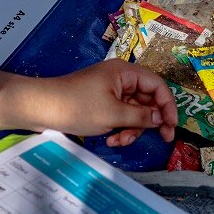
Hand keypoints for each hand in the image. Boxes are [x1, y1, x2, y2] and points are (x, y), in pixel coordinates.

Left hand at [32, 59, 177, 146]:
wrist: (41, 108)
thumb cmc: (77, 106)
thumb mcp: (112, 114)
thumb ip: (140, 116)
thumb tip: (160, 119)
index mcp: (125, 73)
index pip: (157, 86)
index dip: (168, 105)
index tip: (171, 126)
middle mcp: (120, 79)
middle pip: (147, 100)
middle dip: (147, 121)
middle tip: (158, 139)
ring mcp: (110, 91)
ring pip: (134, 111)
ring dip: (131, 129)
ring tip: (119, 141)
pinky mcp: (101, 103)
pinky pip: (120, 115)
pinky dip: (119, 128)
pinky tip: (110, 139)